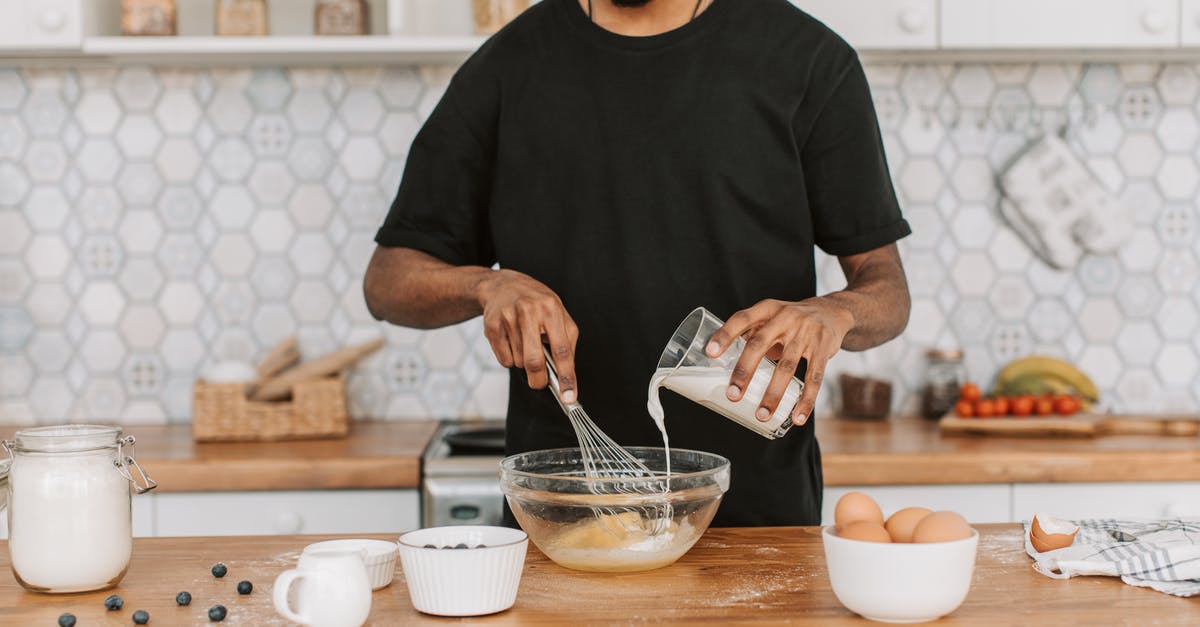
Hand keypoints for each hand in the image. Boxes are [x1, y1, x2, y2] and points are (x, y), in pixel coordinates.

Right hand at [477, 270, 578, 402]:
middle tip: (540, 383)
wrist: (502, 286)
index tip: (569, 397)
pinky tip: (511, 340)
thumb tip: (566, 373)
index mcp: (551, 308)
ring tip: (524, 342)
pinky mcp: (492, 327)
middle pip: (534, 361)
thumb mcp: (558, 312)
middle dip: (538, 379)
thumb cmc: (536, 302)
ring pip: (519, 362)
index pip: (562, 350)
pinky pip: (504, 360)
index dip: (567, 376)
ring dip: (524, 362)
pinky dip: (510, 358)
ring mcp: (508, 319)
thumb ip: (566, 339)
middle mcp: (529, 312)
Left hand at [704, 298, 853, 425]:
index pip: (741, 318)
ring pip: (786, 367)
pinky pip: (814, 378)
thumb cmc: (791, 320)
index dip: (725, 335)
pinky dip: (805, 401)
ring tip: (761, 415)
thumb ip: (752, 333)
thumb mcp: (772, 316)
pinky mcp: (823, 348)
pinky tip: (797, 418)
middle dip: (744, 372)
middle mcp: (785, 317)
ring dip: (773, 394)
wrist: (832, 311)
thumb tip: (723, 363)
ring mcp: (806, 333)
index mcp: (767, 309)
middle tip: (733, 395)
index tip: (710, 353)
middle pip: (759, 345)